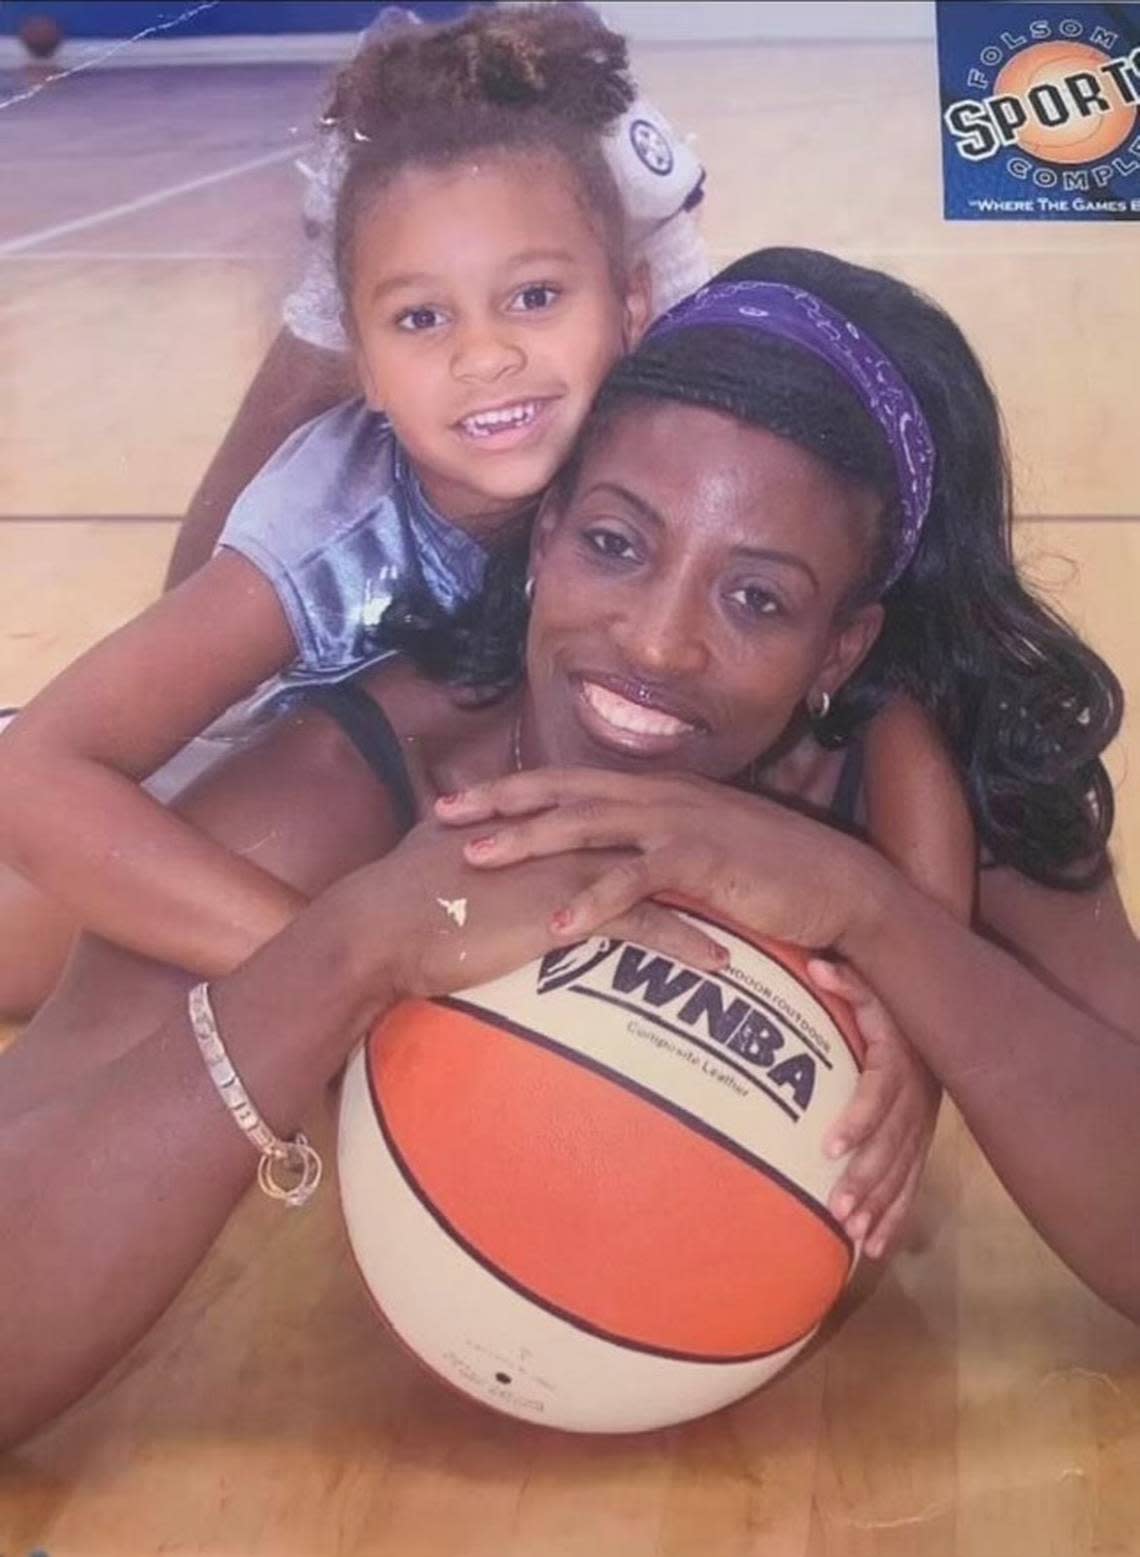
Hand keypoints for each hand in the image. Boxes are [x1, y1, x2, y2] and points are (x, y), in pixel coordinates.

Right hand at [334, 812, 729, 1002]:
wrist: (380, 927)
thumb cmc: (398, 899)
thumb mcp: (432, 848)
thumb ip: (452, 828)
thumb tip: (443, 822)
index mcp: (537, 816)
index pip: (612, 809)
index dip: (656, 821)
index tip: (696, 833)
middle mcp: (564, 832)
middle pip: (653, 830)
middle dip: (705, 847)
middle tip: (748, 868)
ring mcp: (572, 867)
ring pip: (663, 873)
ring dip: (711, 895)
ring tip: (754, 916)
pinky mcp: (571, 910)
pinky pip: (648, 925)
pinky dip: (688, 944)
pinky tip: (722, 964)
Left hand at [435, 767, 885, 953]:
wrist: (839, 883)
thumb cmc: (769, 873)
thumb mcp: (700, 852)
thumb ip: (653, 852)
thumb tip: (608, 871)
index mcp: (654, 794)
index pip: (568, 784)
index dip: (510, 791)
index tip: (456, 803)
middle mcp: (659, 798)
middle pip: (563, 794)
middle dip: (499, 803)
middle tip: (440, 818)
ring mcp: (679, 825)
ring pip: (588, 827)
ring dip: (529, 841)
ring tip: (476, 861)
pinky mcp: (702, 861)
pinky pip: (636, 881)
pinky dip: (594, 902)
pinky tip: (556, 925)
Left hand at [810, 958, 940, 1259]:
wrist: (941, 1014)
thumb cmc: (892, 1001)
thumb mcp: (875, 983)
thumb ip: (847, 978)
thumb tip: (817, 967)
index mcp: (902, 1063)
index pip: (881, 1094)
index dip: (858, 1120)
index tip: (828, 1147)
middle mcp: (918, 1099)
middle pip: (894, 1144)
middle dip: (867, 1179)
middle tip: (839, 1209)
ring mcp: (924, 1125)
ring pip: (904, 1170)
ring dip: (881, 1204)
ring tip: (855, 1234)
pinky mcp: (924, 1142)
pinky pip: (913, 1183)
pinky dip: (897, 1216)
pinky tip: (877, 1246)